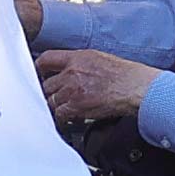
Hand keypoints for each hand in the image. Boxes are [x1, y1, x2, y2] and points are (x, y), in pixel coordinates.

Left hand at [36, 49, 153, 124]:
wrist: (135, 87)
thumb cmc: (124, 74)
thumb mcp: (99, 58)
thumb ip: (80, 62)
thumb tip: (69, 68)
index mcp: (77, 58)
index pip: (46, 59)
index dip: (39, 68)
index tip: (39, 73)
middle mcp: (71, 73)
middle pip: (46, 84)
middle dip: (49, 90)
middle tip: (53, 95)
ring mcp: (72, 90)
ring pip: (51, 100)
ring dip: (55, 105)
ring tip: (64, 106)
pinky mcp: (77, 106)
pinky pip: (59, 114)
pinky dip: (62, 117)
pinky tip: (68, 117)